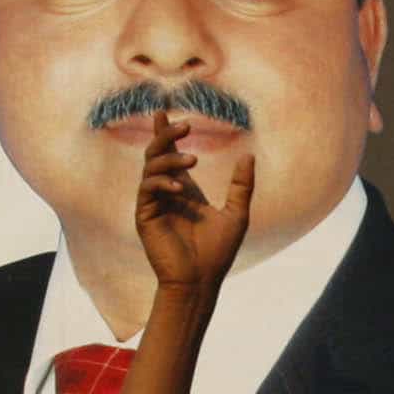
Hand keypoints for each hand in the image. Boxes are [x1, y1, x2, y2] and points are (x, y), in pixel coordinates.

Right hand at [133, 109, 253, 291]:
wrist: (202, 280)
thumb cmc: (218, 252)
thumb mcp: (237, 213)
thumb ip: (242, 186)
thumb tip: (249, 156)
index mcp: (184, 191)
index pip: (170, 155)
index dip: (165, 133)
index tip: (163, 112)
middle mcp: (166, 194)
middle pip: (157, 154)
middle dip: (166, 136)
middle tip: (186, 125)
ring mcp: (153, 204)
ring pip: (151, 167)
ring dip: (169, 158)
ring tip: (193, 160)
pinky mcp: (145, 216)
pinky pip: (147, 189)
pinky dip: (161, 182)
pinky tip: (179, 188)